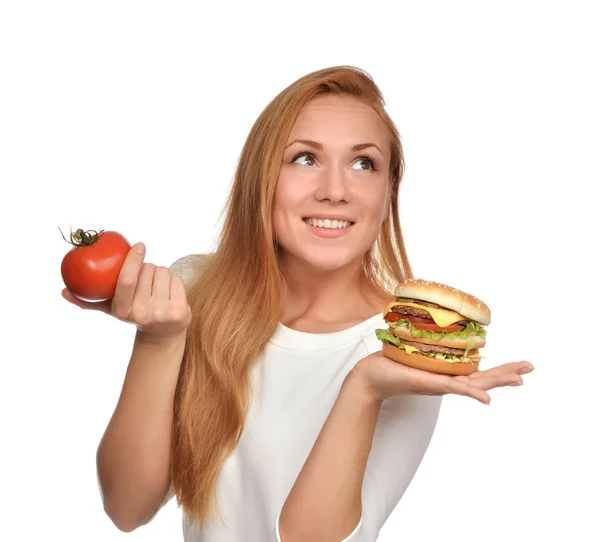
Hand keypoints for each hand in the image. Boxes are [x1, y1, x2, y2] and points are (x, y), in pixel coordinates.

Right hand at [61, 243, 191, 342]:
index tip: (139, 245)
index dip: (133, 259)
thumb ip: (88, 300)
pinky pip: (177, 279)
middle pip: (148, 270)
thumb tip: (63, 291)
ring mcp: (163, 313)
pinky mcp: (180, 312)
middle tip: (145, 280)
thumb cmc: (133, 313)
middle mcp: (142, 313)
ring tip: (156, 288)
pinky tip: (169, 293)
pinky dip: (174, 281)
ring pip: (163, 272)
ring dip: (160, 274)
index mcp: (122, 310)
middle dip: (147, 268)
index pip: (126, 280)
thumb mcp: (111, 309)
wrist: (162, 333)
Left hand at [352, 351, 534, 404]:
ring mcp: (441, 385)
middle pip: (484, 380)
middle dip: (508, 374)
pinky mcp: (430, 384)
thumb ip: (428, 344)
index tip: (522, 366)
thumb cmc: (392, 363)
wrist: (371, 377)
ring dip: (498, 382)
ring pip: (475, 385)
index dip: (501, 369)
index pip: (480, 373)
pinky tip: (487, 399)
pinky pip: (454, 389)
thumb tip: (435, 325)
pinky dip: (472, 395)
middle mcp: (448, 382)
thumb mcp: (416, 351)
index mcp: (448, 374)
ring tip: (520, 380)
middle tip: (531, 368)